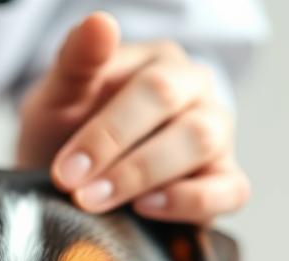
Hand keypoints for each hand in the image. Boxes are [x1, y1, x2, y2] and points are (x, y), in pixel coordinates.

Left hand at [18, 13, 248, 223]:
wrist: (65, 179)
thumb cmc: (64, 131)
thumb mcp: (57, 97)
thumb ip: (77, 61)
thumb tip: (101, 23)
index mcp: (163, 63)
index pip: (154, 89)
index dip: (110, 134)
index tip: (67, 171)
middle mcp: (197, 95)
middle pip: (186, 121)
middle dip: (128, 163)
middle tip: (80, 193)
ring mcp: (216, 139)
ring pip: (206, 149)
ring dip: (149, 179)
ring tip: (100, 202)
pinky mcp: (223, 184)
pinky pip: (231, 191)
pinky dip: (190, 202)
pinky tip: (144, 209)